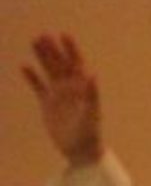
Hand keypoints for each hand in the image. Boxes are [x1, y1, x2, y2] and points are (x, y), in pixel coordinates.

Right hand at [23, 33, 104, 164]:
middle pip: (60, 64)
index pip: (77, 64)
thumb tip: (92, 74)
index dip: (71, 49)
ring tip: (34, 42)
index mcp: (83, 88)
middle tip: (42, 34)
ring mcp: (59, 95)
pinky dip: (32, 77)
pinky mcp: (48, 104)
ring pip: (49, 72)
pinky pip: (38, 87)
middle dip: (52, 50)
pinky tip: (24, 66)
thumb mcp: (91, 113)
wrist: (79, 150)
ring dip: (42, 58)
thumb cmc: (90, 133)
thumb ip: (91, 94)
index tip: (64, 35)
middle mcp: (71, 88)